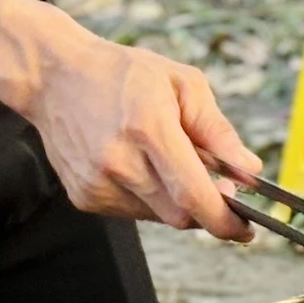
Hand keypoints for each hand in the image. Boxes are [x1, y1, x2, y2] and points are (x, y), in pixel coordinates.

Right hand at [25, 23, 262, 240]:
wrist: (55, 77)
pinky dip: (148, 197)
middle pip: (180, 214)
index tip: (245, 228)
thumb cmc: (122, 74)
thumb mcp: (183, 83)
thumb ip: (218, 130)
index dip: (224, 220)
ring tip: (163, 157)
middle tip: (213, 180)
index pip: (193, 195)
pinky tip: (138, 164)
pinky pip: (132, 213)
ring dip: (174, 199)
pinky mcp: (84, 197)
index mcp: (148, 128)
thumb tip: (248, 168)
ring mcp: (97, 183)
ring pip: (158, 216)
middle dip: (205, 205)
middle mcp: (119, 162)